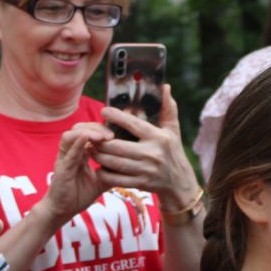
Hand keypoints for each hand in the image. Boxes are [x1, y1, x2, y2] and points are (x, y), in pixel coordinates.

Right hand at [41, 122, 109, 224]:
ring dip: (87, 132)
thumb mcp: (100, 183)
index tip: (116, 135)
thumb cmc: (78, 196)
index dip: (101, 130)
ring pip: (71, 135)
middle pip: (79, 129)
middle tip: (111, 134)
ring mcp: (64, 159)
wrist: (63, 211)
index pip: (88, 133)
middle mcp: (70, 153)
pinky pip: (69, 151)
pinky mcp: (62, 167)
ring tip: (102, 136)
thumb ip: (111, 174)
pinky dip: (78, 142)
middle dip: (95, 127)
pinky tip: (88, 138)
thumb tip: (128, 170)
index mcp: (79, 154)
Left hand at [96, 85, 202, 204]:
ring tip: (91, 148)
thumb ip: (168, 108)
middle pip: (117, 146)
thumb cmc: (173, 151)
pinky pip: (116, 178)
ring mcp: (145, 170)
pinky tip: (99, 166)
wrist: (180, 183)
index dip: (117, 116)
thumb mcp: (173, 130)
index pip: (134, 125)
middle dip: (100, 141)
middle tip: (91, 135)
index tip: (104, 110)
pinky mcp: (140, 183)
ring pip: (114, 162)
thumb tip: (165, 86)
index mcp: (158, 137)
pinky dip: (104, 173)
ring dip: (98, 156)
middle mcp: (152, 154)